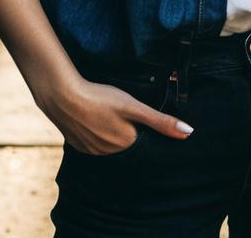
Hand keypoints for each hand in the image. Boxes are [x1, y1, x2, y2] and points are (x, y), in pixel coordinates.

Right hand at [34, 75, 194, 154]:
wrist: (62, 96)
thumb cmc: (100, 98)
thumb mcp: (134, 106)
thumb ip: (160, 121)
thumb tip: (188, 133)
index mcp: (126, 145)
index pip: (143, 140)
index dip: (144, 128)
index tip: (141, 117)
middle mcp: (108, 154)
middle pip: (126, 142)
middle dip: (128, 130)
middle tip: (122, 111)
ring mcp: (91, 151)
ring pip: (109, 143)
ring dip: (112, 131)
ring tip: (108, 114)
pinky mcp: (77, 145)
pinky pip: (93, 142)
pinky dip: (96, 132)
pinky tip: (94, 118)